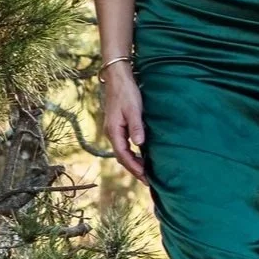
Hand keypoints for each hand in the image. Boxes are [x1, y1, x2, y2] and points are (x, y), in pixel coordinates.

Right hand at [101, 61, 146, 180]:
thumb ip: (136, 127)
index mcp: (113, 131)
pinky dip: (132, 153)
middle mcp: (111, 133)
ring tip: (145, 172)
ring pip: (123, 151)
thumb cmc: (126, 92)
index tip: (146, 177)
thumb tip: (140, 144)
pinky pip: (124, 145)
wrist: (118, 78)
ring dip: (133, 162)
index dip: (135, 168)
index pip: (123, 156)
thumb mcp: (133, 109)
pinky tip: (141, 156)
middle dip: (134, 169)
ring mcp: (113, 130)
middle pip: (122, 157)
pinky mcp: (117, 126)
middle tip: (148, 181)